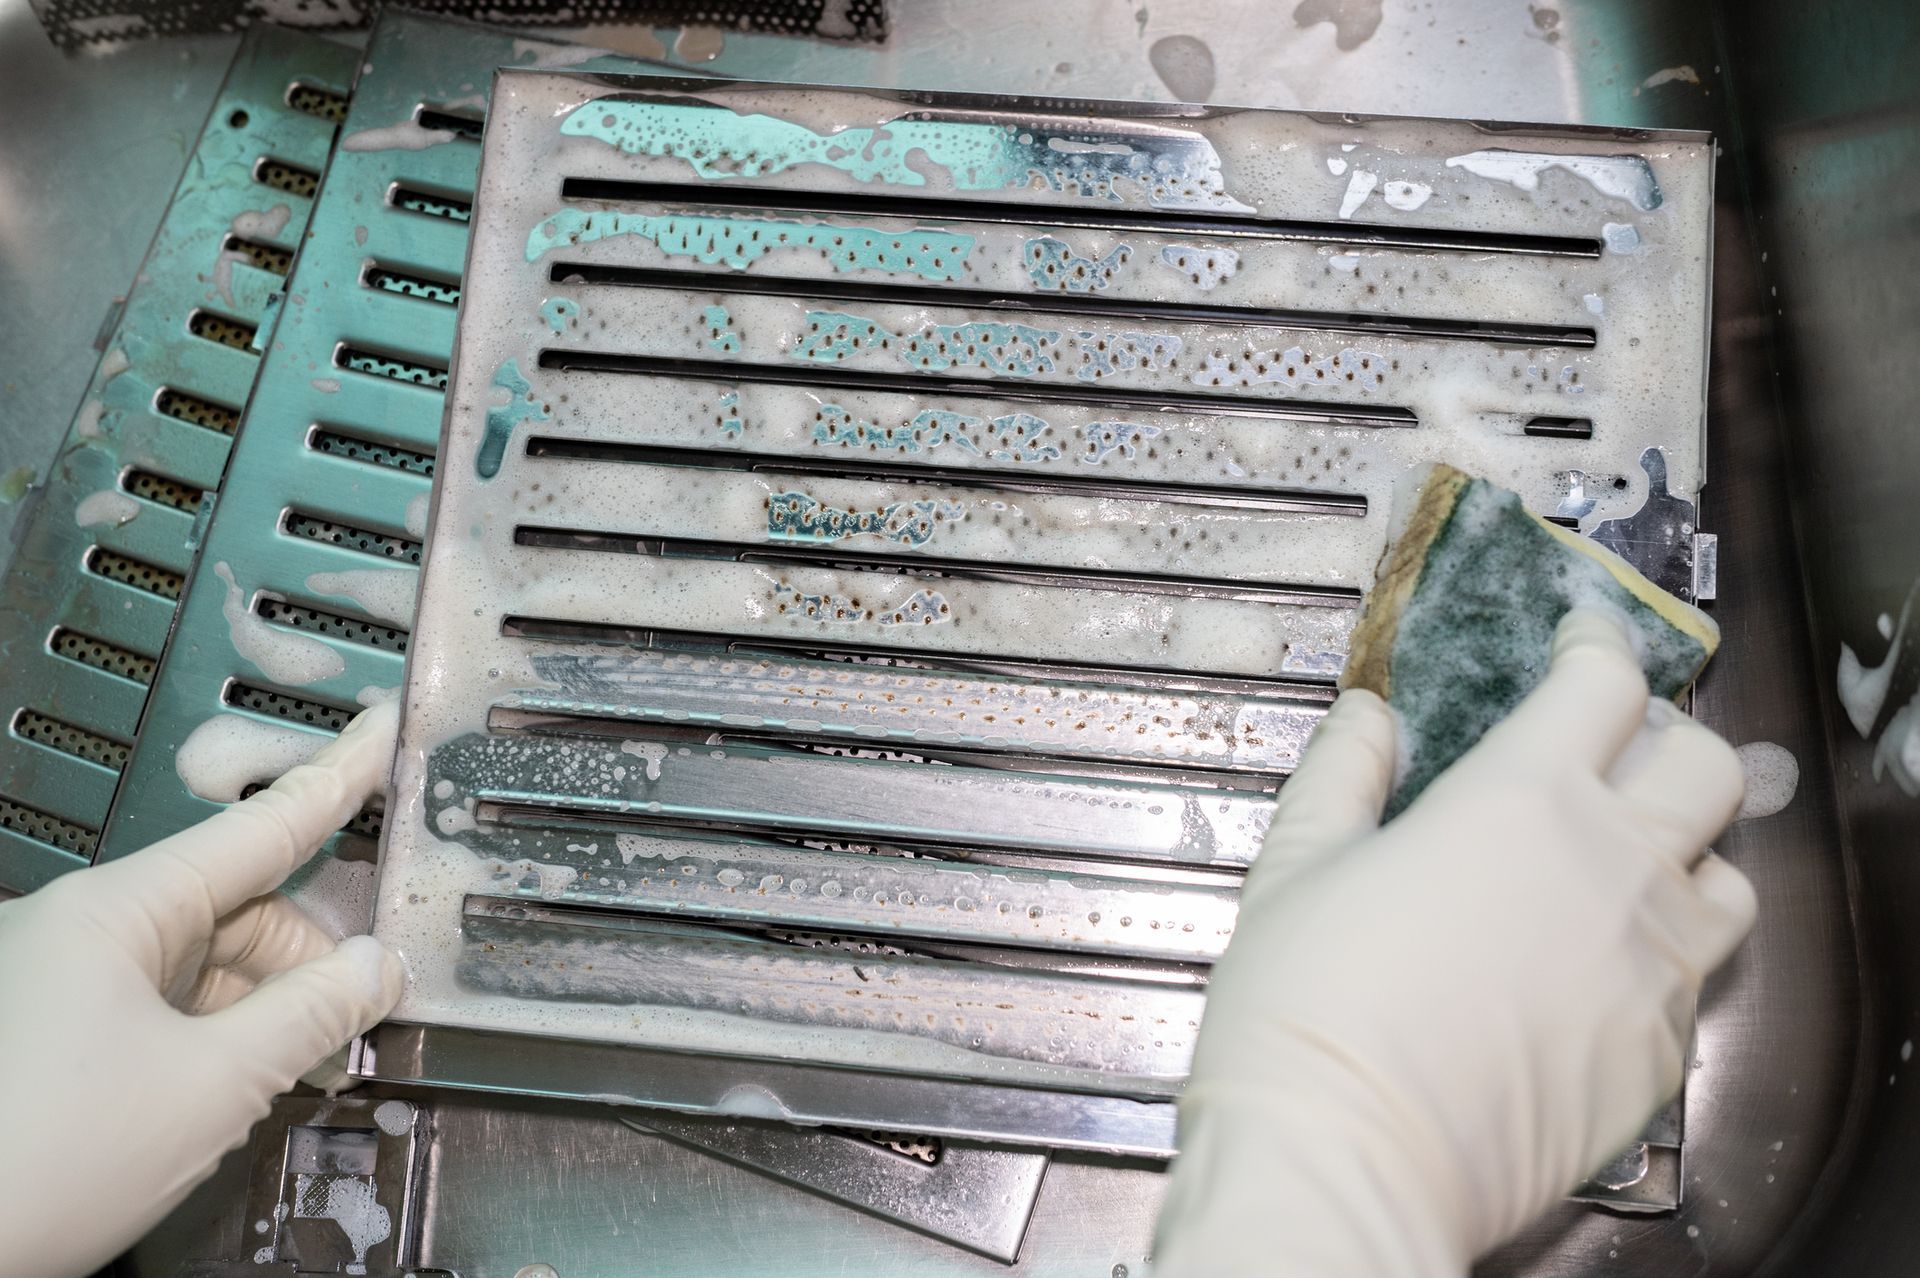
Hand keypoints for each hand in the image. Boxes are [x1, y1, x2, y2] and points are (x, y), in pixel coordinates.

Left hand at [0, 701, 405, 1277]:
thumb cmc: (36, 1162)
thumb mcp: (212, 1086)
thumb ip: (311, 1014)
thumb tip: (375, 970)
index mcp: (115, 913)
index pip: (260, 827)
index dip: (336, 779)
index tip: (381, 732)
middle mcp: (82, 931)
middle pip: (239, 910)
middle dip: (306, 962)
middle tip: (359, 1019)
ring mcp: (62, 981)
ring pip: (204, 966)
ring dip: (262, 1012)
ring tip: (295, 1076)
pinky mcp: (52, 1034)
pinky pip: (164, 1008)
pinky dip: (216, 1041)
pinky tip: (240, 1089)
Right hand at [1153, 609, 1756, 1276]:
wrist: (1348, 1160)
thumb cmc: (1307, 1012)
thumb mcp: (1296, 866)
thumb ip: (1343, 774)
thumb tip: (1368, 717)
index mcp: (1521, 797)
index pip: (1604, 683)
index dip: (1595, 646)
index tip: (1578, 644)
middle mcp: (1614, 867)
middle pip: (1704, 763)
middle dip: (1661, 742)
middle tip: (1607, 758)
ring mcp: (1653, 964)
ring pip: (1730, 874)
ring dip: (1685, 854)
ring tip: (1622, 869)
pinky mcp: (1663, 1051)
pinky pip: (1698, 980)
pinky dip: (1662, 957)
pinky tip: (1593, 972)